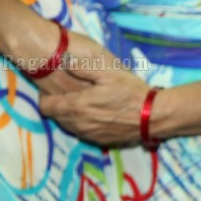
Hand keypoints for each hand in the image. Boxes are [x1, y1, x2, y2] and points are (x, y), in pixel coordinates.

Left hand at [38, 32, 149, 146]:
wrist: (154, 117)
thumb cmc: (132, 93)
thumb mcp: (108, 74)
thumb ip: (83, 67)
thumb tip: (63, 58)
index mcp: (77, 107)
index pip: (46, 107)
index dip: (47, 98)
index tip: (56, 90)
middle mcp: (79, 124)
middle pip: (56, 118)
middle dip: (59, 106)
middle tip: (72, 95)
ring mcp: (90, 135)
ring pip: (69, 126)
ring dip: (71, 116)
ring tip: (85, 104)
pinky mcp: (102, 141)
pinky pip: (83, 133)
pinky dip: (84, 125)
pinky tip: (98, 115)